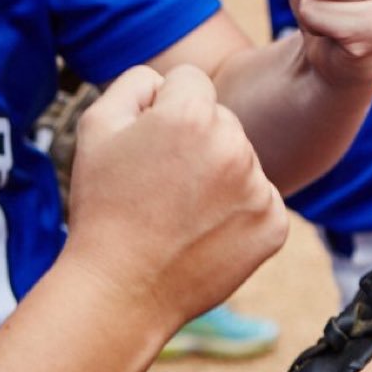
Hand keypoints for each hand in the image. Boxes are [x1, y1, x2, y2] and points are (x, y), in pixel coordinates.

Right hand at [64, 66, 289, 325]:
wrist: (121, 291)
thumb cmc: (104, 208)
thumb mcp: (97, 127)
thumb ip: (136, 82)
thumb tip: (168, 80)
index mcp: (192, 113)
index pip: (192, 82)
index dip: (164, 109)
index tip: (150, 145)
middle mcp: (234, 144)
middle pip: (222, 120)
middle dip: (196, 141)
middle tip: (162, 186)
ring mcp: (259, 188)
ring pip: (242, 160)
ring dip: (218, 177)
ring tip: (180, 213)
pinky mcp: (274, 225)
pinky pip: (259, 200)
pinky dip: (237, 214)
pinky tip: (203, 233)